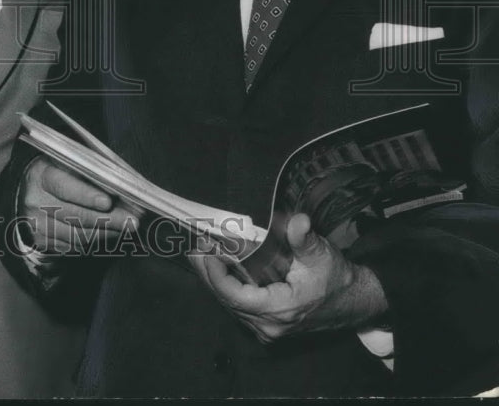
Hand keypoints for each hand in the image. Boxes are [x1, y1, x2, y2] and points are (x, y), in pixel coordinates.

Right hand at [19, 158, 139, 254]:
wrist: (22, 190)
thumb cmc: (52, 171)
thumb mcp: (63, 162)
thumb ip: (86, 171)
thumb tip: (119, 186)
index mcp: (41, 176)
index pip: (64, 187)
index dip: (86, 195)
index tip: (109, 202)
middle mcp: (36, 202)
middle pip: (74, 216)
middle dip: (107, 220)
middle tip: (132, 222)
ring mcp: (37, 225)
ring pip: (76, 236)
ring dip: (105, 234)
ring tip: (126, 229)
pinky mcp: (41, 242)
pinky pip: (72, 247)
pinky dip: (93, 242)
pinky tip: (109, 235)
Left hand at [189, 213, 387, 342]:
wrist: (354, 302)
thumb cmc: (336, 278)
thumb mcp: (321, 255)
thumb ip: (304, 239)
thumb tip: (298, 221)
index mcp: (280, 310)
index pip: (234, 296)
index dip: (215, 273)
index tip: (206, 250)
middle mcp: (270, 325)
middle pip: (226, 300)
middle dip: (208, 273)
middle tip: (196, 247)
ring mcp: (267, 329)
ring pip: (230, 305)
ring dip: (214, 279)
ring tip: (201, 254)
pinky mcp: (267, 325)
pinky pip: (238, 307)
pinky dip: (226, 287)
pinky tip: (218, 268)